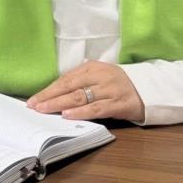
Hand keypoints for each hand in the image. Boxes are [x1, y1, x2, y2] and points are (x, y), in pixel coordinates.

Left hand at [26, 60, 144, 122]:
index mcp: (92, 67)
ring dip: (60, 104)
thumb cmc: (117, 84)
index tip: (33, 100)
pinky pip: (97, 108)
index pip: (65, 78)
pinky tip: (67, 115)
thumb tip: (54, 93)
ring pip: (80, 97)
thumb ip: (80, 81)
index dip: (48, 89)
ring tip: (45, 110)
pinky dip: (81, 112)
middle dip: (49, 97)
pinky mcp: (119, 104)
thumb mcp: (99, 76)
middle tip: (34, 106)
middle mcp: (100, 76)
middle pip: (70, 86)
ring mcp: (110, 90)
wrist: (149, 90)